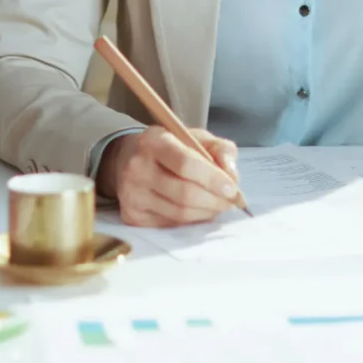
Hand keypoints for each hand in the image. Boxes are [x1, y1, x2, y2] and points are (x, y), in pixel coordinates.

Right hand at [97, 127, 240, 226]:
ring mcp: (132, 194)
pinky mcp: (132, 215)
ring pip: (179, 213)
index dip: (213, 179)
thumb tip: (232, 175)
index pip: (185, 163)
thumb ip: (220, 150)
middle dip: (214, 201)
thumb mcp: (196, 138)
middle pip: (184, 193)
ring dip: (206, 213)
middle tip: (230, 202)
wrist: (129, 159)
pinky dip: (191, 221)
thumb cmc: (170, 148)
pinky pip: (170, 224)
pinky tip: (198, 211)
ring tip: (217, 206)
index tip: (233, 189)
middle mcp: (137, 167)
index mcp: (153, 141)